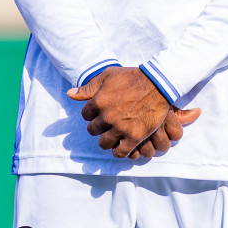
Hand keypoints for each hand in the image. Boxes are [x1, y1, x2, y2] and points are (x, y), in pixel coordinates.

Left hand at [68, 67, 189, 157]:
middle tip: (108, 124)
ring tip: (114, 135)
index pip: (85, 115)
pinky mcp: (135, 136)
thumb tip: (70, 94)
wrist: (158, 83)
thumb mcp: (108, 76)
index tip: (100, 112)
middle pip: (93, 130)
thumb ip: (88, 87)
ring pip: (104, 143)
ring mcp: (121, 128)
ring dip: (107, 140)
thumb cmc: (132, 77)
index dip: (92, 114)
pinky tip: (123, 144)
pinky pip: (120, 152)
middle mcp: (107, 117)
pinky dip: (119, 151)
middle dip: (99, 127)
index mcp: (99, 102)